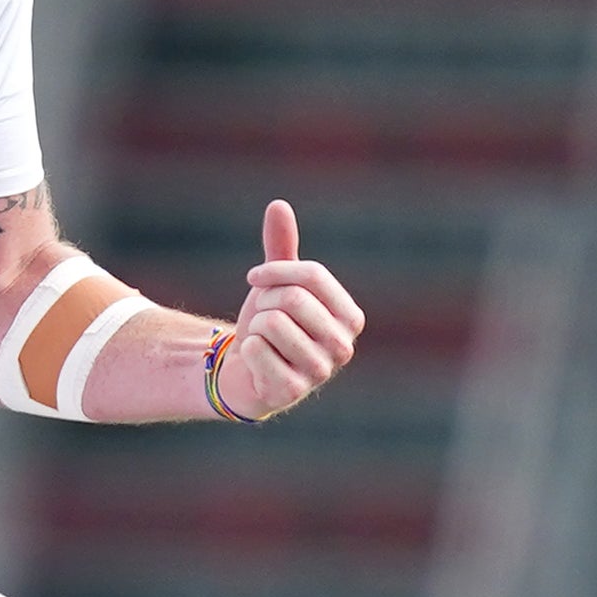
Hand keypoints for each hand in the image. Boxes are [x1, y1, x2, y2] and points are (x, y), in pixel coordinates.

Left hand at [216, 197, 361, 421]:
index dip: (275, 271)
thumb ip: (281, 247)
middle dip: (264, 303)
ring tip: (262, 342)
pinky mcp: (290, 392)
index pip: (312, 275)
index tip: (254, 277)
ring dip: (254, 328)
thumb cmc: (270, 324)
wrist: (246, 373)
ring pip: (271, 323)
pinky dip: (246, 350)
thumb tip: (278, 204)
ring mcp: (319, 372)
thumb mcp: (276, 284)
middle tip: (262, 320)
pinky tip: (255, 363)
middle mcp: (343, 347)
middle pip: (292, 299)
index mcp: (351, 317)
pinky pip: (255, 350)